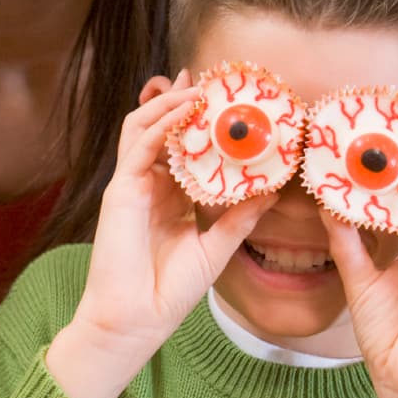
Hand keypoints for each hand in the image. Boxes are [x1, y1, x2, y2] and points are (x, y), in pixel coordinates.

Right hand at [46, 75, 270, 397]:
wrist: (137, 319)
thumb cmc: (169, 292)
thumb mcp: (217, 248)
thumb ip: (239, 218)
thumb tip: (274, 192)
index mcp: (169, 199)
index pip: (182, 148)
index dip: (197, 122)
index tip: (220, 102)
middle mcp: (149, 186)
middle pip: (159, 129)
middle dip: (177, 100)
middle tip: (205, 78)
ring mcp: (133, 185)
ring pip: (144, 128)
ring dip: (169, 103)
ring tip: (197, 87)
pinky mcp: (122, 189)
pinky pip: (141, 144)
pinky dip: (162, 121)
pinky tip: (185, 107)